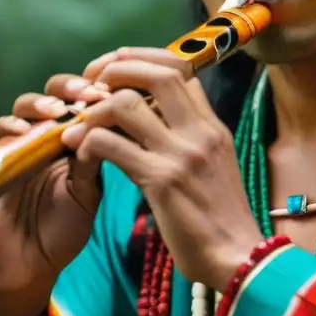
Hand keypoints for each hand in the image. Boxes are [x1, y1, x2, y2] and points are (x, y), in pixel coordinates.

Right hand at [0, 75, 110, 315]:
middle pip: (54, 94)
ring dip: (40, 103)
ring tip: (55, 110)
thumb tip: (106, 124)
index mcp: (75, 141)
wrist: (28, 267)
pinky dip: (8, 127)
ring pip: (23, 108)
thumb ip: (93, 161)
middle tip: (86, 94)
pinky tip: (21, 131)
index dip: (96, 92)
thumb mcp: (86, 195)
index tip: (112, 93)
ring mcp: (17, 147)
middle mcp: (45, 137)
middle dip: (69, 87)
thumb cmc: (63, 231)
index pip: (84, 102)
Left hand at [60, 48, 263, 289]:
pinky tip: (79, 151)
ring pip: (128, 103)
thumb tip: (159, 117)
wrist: (239, 257)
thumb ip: (192, 138)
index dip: (145, 58)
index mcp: (213, 127)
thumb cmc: (222, 218)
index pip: (183, 69)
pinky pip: (112, 145)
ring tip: (76, 124)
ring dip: (94, 108)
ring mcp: (182, 154)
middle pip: (159, 72)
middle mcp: (201, 132)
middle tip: (91, 81)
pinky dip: (88, 141)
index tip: (117, 64)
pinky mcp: (161, 180)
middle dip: (118, 67)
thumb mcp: (216, 165)